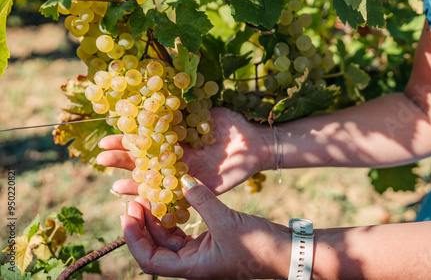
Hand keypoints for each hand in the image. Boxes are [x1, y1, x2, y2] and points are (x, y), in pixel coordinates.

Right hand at [96, 107, 272, 194]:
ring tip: (114, 185)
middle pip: (144, 161)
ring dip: (134, 183)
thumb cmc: (230, 125)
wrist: (255, 143)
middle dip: (122, 159)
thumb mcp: (203, 111)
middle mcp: (176, 158)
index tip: (106, 137)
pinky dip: (159, 199)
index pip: (144, 140)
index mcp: (175, 140)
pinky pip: (176, 196)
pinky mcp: (199, 190)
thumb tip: (156, 98)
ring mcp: (185, 175)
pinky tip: (143, 200)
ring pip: (155, 181)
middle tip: (101, 158)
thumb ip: (182, 108)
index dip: (126, 139)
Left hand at [121, 175, 290, 278]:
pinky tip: (173, 199)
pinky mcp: (211, 243)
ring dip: (158, 219)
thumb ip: (201, 199)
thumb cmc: (258, 245)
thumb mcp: (226, 220)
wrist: (286, 252)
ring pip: (169, 238)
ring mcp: (201, 254)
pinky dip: (176, 216)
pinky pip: (185, 231)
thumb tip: (180, 179)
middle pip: (155, 248)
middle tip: (135, 199)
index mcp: (192, 268)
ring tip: (150, 195)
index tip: (127, 213)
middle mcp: (192, 264)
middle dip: (142, 225)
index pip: (149, 260)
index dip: (133, 238)